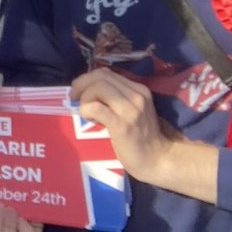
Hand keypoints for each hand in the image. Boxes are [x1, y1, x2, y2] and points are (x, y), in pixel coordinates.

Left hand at [71, 68, 217, 201]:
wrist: (157, 159)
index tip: (79, 90)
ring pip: (98, 88)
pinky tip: (90, 119)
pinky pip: (96, 108)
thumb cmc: (140, 135)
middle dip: (81, 84)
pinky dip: (86, 110)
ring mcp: (131, 109)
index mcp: (138, 89)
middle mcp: (136, 95)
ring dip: (84, 98)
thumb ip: (115, 96)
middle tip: (74, 98)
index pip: (106, 73)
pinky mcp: (122, 125)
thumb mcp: (130, 109)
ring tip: (86, 111)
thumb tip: (88, 86)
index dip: (87, 79)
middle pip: (100, 77)